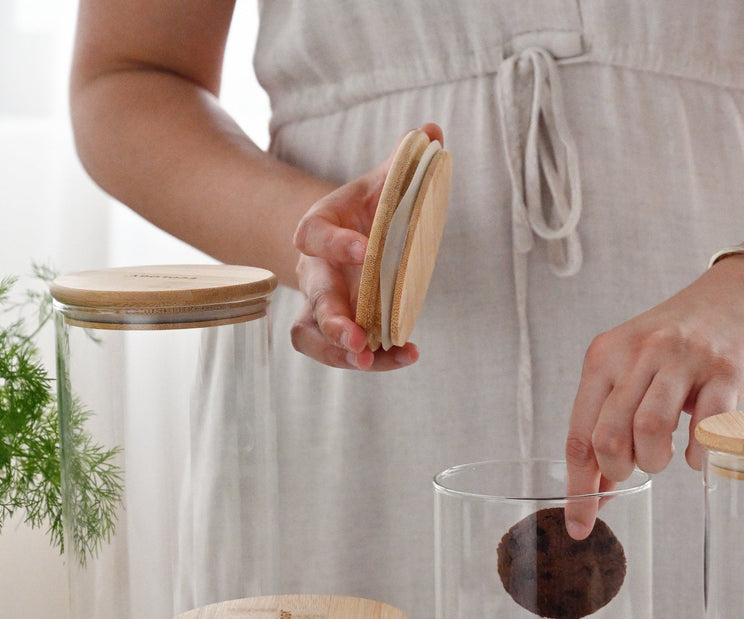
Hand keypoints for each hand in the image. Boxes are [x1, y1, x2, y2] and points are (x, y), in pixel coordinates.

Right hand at [289, 123, 443, 369]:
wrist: (349, 238)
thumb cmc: (368, 211)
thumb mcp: (384, 185)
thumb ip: (404, 165)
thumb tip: (432, 132)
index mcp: (320, 227)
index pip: (313, 233)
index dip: (335, 242)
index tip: (365, 249)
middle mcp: (314, 269)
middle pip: (313, 296)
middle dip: (333, 319)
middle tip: (356, 338)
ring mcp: (321, 303)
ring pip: (311, 332)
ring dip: (337, 351)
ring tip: (367, 361)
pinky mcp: (334, 330)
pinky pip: (337, 351)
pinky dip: (372, 359)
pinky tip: (405, 355)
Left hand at [563, 255, 743, 537]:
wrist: (742, 296)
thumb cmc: (682, 344)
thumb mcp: (633, 371)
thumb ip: (609, 423)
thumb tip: (594, 491)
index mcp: (605, 356)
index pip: (579, 434)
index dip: (577, 488)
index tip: (578, 525)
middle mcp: (639, 352)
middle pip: (608, 435)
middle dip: (618, 471)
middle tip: (634, 468)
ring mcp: (683, 358)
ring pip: (650, 429)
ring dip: (654, 460)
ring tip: (664, 457)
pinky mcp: (725, 369)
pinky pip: (705, 426)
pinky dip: (697, 453)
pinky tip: (696, 454)